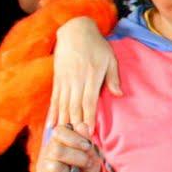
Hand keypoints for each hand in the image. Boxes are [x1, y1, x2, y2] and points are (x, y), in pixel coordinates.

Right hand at [36, 123, 101, 171]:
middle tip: (87, 163)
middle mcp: (48, 153)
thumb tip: (83, 126)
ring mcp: (43, 169)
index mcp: (58, 141)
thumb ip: (87, 141)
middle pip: (56, 150)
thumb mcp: (91, 155)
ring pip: (54, 168)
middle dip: (76, 157)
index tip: (88, 146)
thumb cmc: (85, 168)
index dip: (74, 138)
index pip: (58, 131)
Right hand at [47, 16, 120, 130]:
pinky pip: (54, 98)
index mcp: (91, 76)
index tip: (89, 132)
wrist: (75, 30)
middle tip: (76, 141)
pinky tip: (52, 124)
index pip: (89, 101)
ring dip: (63, 121)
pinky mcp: (57, 79)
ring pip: (63, 104)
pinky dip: (53, 112)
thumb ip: (113, 77)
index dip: (89, 117)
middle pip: (75, 106)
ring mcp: (65, 80)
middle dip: (75, 124)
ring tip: (62, 137)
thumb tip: (119, 94)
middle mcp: (77, 79)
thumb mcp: (110, 58)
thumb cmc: (96, 45)